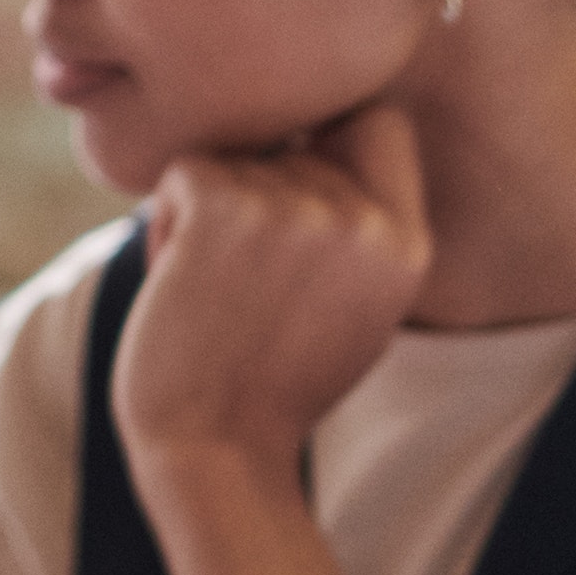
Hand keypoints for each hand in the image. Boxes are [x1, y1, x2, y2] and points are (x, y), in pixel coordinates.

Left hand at [111, 102, 432, 477]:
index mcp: (408, 243)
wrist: (220, 453)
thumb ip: (361, 226)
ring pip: (236, 157)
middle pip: (296, 138)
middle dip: (260, 192)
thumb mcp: (357, 306)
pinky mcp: (223, 201)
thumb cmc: (275, 387)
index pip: (377, 121)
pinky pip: (184, 173)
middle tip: (249, 279)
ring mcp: (295, 205)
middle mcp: (363, 216)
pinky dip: (168, 226)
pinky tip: (184, 286)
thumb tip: (326, 129)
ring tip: (218, 294)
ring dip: (210, 217)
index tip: (301, 195)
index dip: (332, 141)